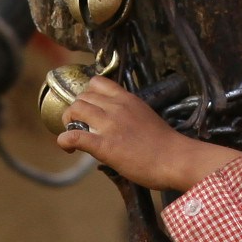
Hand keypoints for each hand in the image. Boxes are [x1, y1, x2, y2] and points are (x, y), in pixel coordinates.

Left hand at [53, 77, 241, 192]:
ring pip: (74, 111)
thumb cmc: (166, 144)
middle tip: (78, 124)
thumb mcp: (146, 116)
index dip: (87, 93)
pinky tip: (69, 148)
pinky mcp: (104, 145)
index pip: (97, 82)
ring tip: (73, 134)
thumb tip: (118, 123)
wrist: (176, 159)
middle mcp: (116, 108)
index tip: (88, 107)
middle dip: (75, 110)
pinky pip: (74, 136)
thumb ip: (129, 114)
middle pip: (82, 97)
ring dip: (68, 122)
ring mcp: (109, 125)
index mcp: (127, 99)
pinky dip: (64, 141)